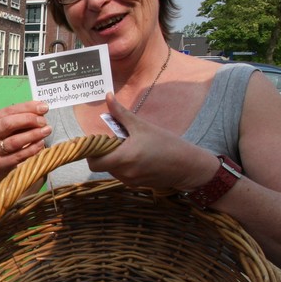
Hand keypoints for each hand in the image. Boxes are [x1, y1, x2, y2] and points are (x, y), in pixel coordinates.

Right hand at [0, 101, 51, 171]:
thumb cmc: (6, 143)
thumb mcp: (9, 129)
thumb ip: (21, 119)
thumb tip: (41, 109)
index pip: (8, 111)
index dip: (27, 107)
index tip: (44, 107)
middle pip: (7, 124)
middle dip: (28, 120)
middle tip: (44, 121)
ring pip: (14, 141)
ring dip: (33, 134)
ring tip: (46, 131)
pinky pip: (18, 156)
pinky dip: (32, 149)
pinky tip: (41, 144)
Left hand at [85, 96, 217, 190]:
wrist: (188, 165)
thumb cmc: (166, 143)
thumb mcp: (142, 126)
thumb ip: (121, 113)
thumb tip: (107, 96)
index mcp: (123, 158)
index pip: (93, 163)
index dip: (92, 152)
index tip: (99, 140)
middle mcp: (124, 173)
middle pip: (102, 165)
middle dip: (104, 153)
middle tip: (116, 139)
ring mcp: (130, 181)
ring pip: (112, 170)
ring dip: (115, 159)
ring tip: (129, 146)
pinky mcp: (137, 185)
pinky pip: (123, 175)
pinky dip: (124, 165)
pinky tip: (137, 156)